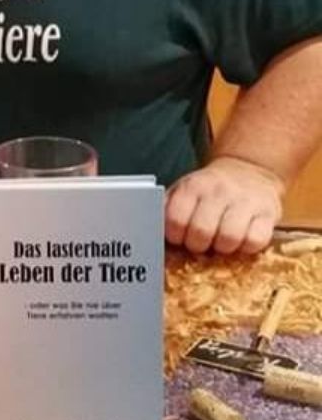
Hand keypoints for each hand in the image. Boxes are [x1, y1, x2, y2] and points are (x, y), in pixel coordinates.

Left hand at [165, 156, 283, 255]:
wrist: (248, 171)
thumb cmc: (209, 189)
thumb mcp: (185, 190)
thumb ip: (168, 207)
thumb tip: (151, 230)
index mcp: (192, 186)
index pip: (175, 219)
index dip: (175, 236)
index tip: (178, 238)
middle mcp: (218, 191)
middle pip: (201, 232)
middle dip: (197, 245)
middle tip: (199, 243)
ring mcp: (245, 201)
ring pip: (229, 238)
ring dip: (222, 248)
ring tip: (219, 243)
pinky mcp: (268, 213)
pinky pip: (255, 241)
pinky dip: (246, 248)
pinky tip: (240, 241)